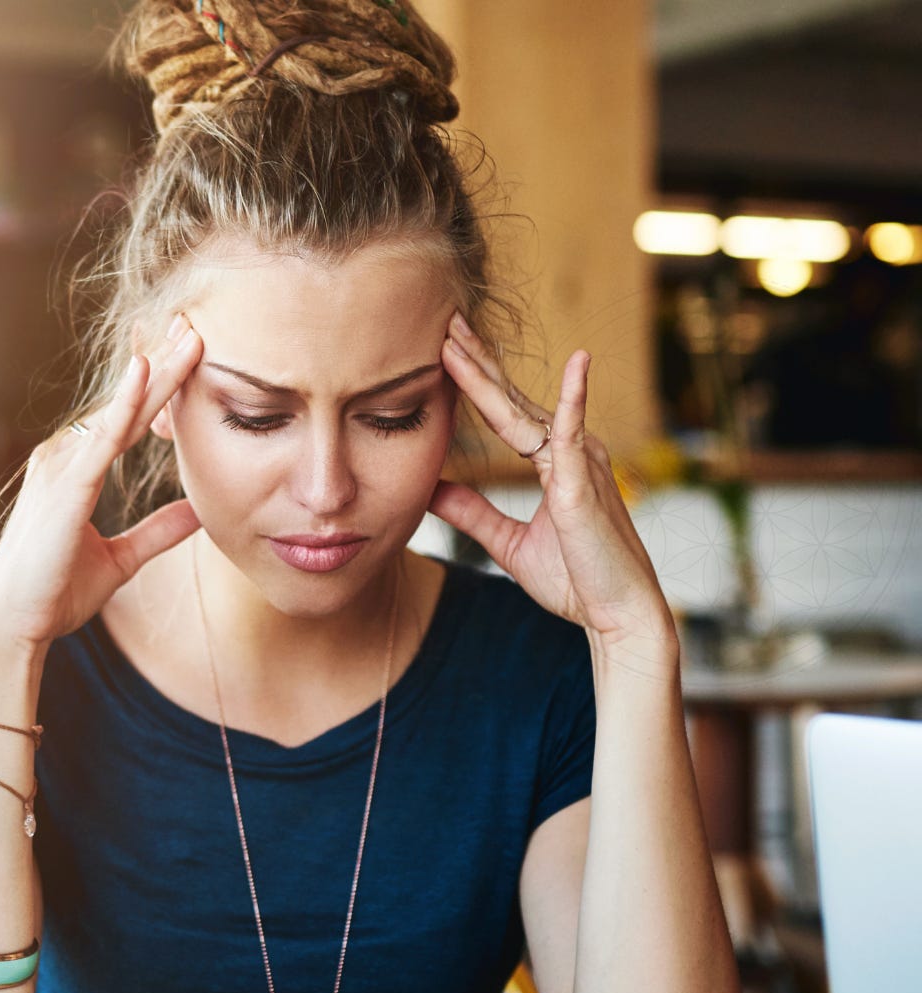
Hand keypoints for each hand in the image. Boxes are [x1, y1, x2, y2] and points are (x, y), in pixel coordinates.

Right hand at [0, 316, 204, 648]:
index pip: (126, 418)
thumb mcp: (120, 559)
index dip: (159, 384)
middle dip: (161, 363)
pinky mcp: (64, 489)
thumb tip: (199, 512)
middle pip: (123, 403)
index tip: (189, 351)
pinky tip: (144, 374)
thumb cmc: (54, 594)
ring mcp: (61, 469)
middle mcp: (64, 458)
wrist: (14, 628)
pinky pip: (100, 439)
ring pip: (118, 412)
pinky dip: (123, 406)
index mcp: (75, 470)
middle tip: (194, 323)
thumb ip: (158, 532)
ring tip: (189, 337)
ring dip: (155, 374)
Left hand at [430, 314, 674, 652]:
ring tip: (459, 339)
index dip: (475, 380)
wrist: (617, 615)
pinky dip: (575, 397)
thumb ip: (472, 513)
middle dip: (477, 361)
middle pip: (512, 399)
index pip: (505, 412)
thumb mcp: (508, 543)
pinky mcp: (584, 482)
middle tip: (445, 321)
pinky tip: (578, 362)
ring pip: (525, 410)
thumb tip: (430, 490)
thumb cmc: (576, 581)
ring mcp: (579, 462)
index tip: (444, 348)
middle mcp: (569, 451)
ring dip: (490, 375)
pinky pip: (576, 433)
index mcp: (554, 461)